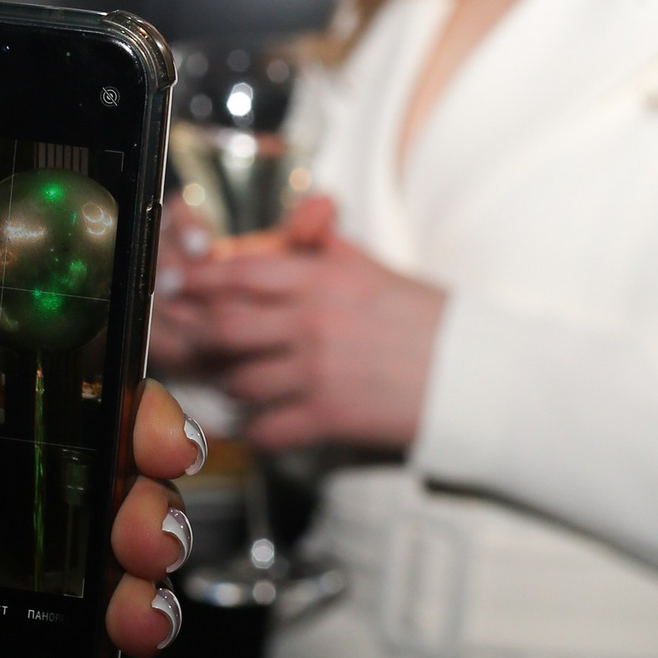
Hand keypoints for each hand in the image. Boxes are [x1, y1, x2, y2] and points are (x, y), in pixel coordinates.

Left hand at [159, 192, 445, 452]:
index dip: (202, 280)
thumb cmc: (432, 320)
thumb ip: (330, 251)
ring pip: (240, 380)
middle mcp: (312, 322)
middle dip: (199, 334)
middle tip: (189, 339)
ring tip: (232, 382)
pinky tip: (257, 426)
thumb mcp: (378, 271)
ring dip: (230, 384)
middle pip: (226, 326)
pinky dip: (255, 431)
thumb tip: (302, 226)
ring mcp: (316, 372)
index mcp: (324, 280)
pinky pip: (268, 429)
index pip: (243, 273)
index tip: (182, 283)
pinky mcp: (328, 416)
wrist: (475, 373)